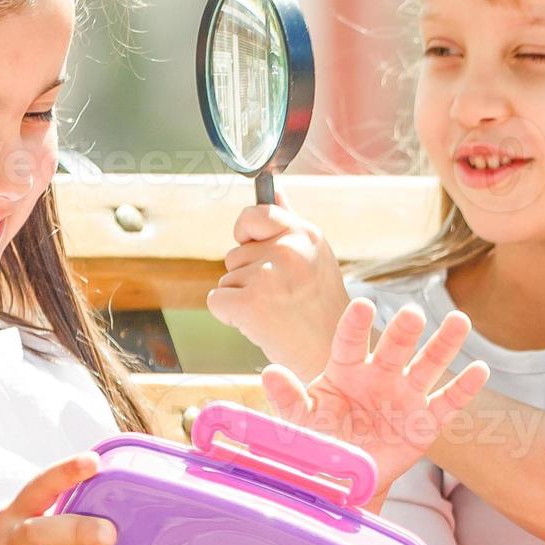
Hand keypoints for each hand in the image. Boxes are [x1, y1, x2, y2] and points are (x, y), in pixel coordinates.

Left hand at [208, 202, 349, 377]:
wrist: (328, 355)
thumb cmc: (320, 309)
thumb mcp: (315, 256)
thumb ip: (289, 222)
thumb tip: (272, 189)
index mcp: (305, 234)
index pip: (254, 213)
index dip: (246, 232)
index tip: (255, 248)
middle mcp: (287, 249)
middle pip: (236, 253)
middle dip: (248, 276)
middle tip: (280, 297)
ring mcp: (268, 275)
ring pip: (227, 279)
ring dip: (242, 297)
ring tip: (275, 311)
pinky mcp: (249, 302)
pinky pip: (216, 300)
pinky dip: (229, 315)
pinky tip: (259, 324)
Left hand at [259, 298, 489, 501]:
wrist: (343, 480)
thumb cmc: (318, 443)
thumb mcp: (299, 423)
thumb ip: (289, 398)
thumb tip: (269, 373)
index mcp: (344, 371)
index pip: (350, 341)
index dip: (356, 324)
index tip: (364, 306)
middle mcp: (378, 376)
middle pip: (395, 347)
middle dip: (404, 331)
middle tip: (413, 315)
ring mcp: (404, 396)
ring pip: (428, 365)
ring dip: (444, 344)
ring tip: (459, 321)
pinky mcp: (425, 421)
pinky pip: (447, 402)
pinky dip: (464, 387)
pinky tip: (479, 368)